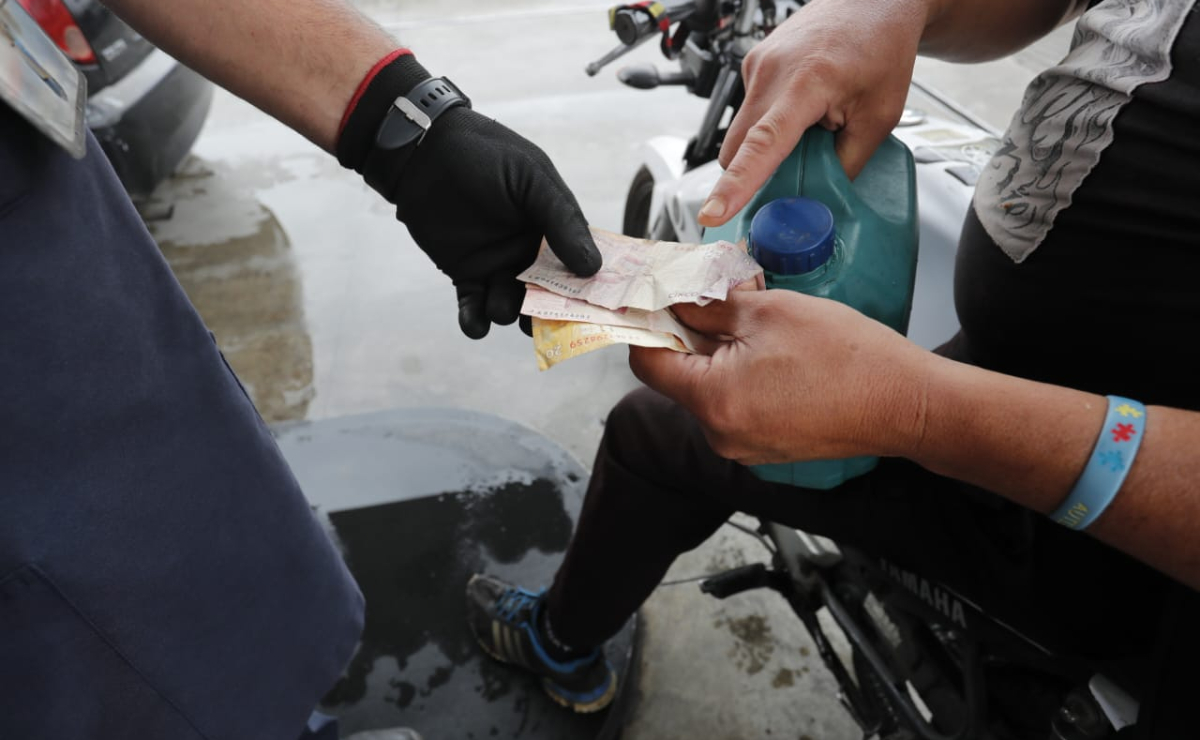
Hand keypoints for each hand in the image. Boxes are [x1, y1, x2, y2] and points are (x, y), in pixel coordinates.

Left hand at [393, 108, 599, 337]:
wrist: (426, 150)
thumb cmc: (486, 155)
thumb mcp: (532, 178)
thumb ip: (561, 219)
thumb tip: (593, 267)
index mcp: (554, 228)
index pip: (580, 264)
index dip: (588, 288)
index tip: (593, 309)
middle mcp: (530, 252)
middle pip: (547, 294)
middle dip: (546, 313)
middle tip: (543, 321)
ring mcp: (498, 265)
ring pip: (511, 304)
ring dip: (508, 313)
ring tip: (500, 309)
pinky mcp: (464, 274)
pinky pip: (473, 306)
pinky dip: (474, 321)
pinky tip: (474, 324)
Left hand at [628, 290, 932, 463]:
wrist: (905, 402)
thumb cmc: (848, 358)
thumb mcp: (770, 312)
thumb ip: (711, 306)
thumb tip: (677, 299)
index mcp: (714, 401)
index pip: (648, 362)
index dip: (648, 325)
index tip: (655, 300)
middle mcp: (722, 434)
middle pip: (680, 375)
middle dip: (693, 332)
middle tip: (715, 296)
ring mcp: (745, 446)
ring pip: (711, 388)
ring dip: (722, 351)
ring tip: (756, 321)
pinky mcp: (768, 447)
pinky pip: (738, 404)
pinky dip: (743, 374)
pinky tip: (773, 351)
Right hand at [698, 0, 928, 227]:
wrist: (874, 1)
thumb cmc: (880, 47)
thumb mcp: (879, 116)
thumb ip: (847, 163)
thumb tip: (818, 199)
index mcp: (806, 82)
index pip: (762, 144)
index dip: (736, 184)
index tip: (714, 212)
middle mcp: (771, 70)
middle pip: (737, 148)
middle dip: (756, 171)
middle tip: (798, 169)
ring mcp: (757, 63)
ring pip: (742, 131)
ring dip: (767, 144)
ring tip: (811, 124)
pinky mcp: (753, 62)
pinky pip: (750, 110)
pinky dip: (771, 121)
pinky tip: (803, 106)